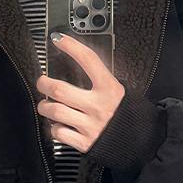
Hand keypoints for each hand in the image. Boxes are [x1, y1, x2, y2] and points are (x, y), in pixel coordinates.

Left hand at [35, 34, 124, 152]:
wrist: (141, 142)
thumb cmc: (128, 115)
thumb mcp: (121, 92)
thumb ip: (101, 81)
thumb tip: (79, 66)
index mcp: (110, 89)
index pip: (88, 60)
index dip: (71, 46)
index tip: (58, 39)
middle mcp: (99, 106)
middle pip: (59, 90)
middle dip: (43, 83)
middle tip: (42, 82)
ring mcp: (91, 125)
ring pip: (54, 111)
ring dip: (44, 106)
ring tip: (45, 104)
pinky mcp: (85, 143)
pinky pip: (59, 133)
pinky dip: (54, 128)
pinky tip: (58, 124)